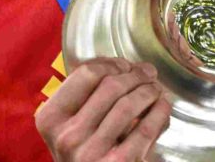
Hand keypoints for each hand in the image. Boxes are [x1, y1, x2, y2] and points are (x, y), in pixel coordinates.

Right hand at [35, 58, 171, 161]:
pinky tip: (163, 106)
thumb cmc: (84, 151)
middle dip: (136, 74)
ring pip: (128, 104)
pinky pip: (145, 129)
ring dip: (149, 90)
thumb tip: (128, 66)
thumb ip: (89, 95)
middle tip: (148, 73)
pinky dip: (159, 112)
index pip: (86, 73)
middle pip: (111, 85)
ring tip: (156, 89)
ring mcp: (91, 152)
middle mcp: (67, 136)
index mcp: (51, 118)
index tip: (124, 65)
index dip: (111, 63)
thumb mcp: (72, 124)